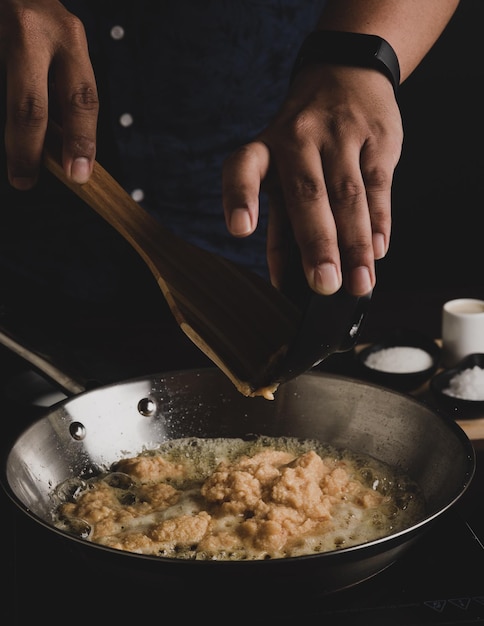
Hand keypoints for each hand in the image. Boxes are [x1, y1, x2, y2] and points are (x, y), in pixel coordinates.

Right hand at [0, 0, 97, 188]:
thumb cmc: (38, 22)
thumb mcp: (62, 47)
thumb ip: (63, 88)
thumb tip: (64, 144)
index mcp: (68, 37)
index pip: (81, 99)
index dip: (81, 141)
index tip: (78, 174)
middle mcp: (35, 31)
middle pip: (32, 105)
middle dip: (30, 150)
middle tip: (26, 180)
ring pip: (8, 99)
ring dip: (14, 136)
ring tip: (17, 166)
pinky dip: (3, 113)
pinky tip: (10, 131)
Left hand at [222, 64, 402, 296]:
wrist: (346, 74)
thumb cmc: (305, 141)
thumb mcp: (282, 169)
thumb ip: (284, 220)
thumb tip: (288, 283)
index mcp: (265, 149)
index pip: (243, 169)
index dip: (240, 198)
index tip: (240, 229)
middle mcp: (298, 139)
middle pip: (307, 194)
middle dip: (317, 243)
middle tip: (324, 285)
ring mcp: (340, 136)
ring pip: (348, 195)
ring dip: (355, 244)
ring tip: (358, 283)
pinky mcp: (376, 138)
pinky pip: (378, 186)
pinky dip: (380, 222)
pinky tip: (378, 251)